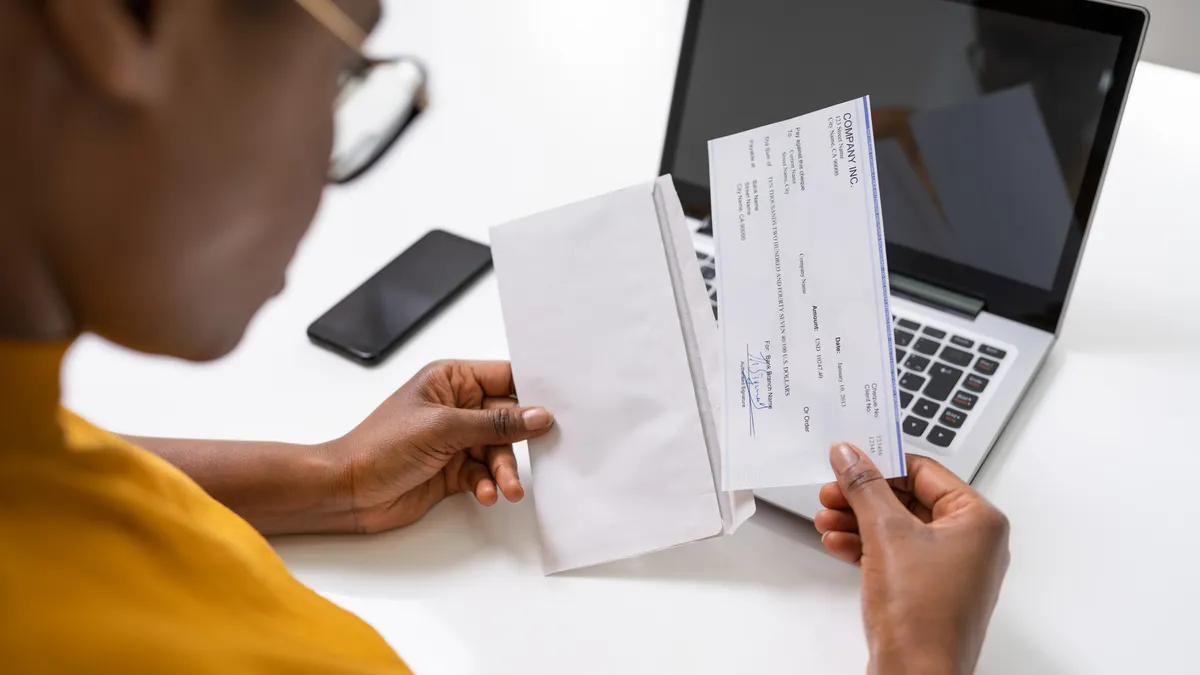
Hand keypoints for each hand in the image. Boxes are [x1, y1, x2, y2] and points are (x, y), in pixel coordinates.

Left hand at [323, 360, 553, 533]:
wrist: (347, 491)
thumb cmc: (379, 446)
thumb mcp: (443, 428)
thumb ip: (495, 423)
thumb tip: (538, 415)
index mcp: (451, 379)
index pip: (504, 377)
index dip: (532, 392)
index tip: (559, 407)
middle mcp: (456, 406)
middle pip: (508, 419)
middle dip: (519, 442)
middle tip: (535, 457)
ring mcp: (454, 439)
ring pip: (498, 451)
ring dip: (504, 470)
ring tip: (506, 488)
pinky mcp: (453, 469)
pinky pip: (484, 473)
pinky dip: (487, 484)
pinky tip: (483, 493)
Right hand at [815, 444, 1009, 674]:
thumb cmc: (923, 618)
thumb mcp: (886, 534)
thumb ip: (865, 486)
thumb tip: (851, 456)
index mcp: (979, 521)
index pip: (924, 470)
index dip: (882, 463)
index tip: (848, 459)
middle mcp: (972, 543)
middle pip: (909, 499)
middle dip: (863, 496)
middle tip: (832, 491)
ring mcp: (952, 569)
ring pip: (898, 527)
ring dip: (858, 520)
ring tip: (827, 519)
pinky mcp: (930, 590)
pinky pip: (896, 554)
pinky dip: (866, 546)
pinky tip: (839, 544)